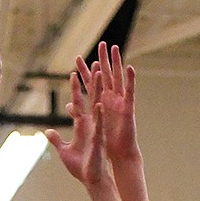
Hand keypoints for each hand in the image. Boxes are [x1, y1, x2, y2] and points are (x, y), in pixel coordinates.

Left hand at [46, 68, 108, 189]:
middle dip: (91, 81)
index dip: (76, 88)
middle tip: (94, 64)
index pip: (78, 102)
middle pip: (91, 97)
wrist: (92, 180)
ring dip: (98, 90)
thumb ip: (56, 140)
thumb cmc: (81, 167)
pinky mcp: (99, 139)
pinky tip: (99, 104)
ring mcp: (96, 129)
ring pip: (98, 105)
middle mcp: (91, 123)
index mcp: (82, 125)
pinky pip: (100, 124)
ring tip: (100, 74)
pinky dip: (99, 114)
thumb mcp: (64, 152)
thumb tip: (47, 131)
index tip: (73, 73)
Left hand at [78, 43, 138, 163]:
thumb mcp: (85, 128)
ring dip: (116, 63)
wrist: (117, 157)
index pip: (90, 84)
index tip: (76, 58)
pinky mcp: (128, 109)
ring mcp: (119, 102)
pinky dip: (131, 80)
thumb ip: (76, 116)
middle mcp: (109, 100)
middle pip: (105, 76)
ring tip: (115, 48)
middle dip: (102, 60)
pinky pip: (130, 92)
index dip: (84, 72)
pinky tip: (130, 68)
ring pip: (117, 79)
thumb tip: (68, 107)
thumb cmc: (104, 144)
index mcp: (99, 103)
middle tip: (101, 43)